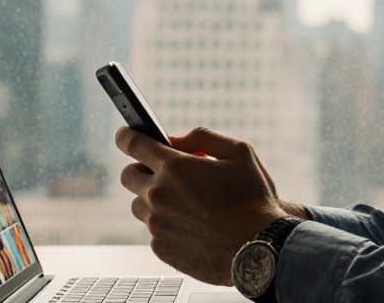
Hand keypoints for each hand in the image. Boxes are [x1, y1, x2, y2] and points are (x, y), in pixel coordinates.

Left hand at [115, 126, 305, 285]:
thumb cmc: (252, 200)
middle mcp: (158, 195)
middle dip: (142, 168)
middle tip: (165, 173)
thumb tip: (177, 139)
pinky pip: (152, 229)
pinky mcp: (159, 247)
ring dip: (153, 198)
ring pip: (138, 204)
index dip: (126, 136)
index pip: (133, 143)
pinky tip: (193, 225)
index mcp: (175, 167)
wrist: (257, 248)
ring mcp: (156, 224)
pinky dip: (166, 223)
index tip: (126, 135)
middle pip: (128, 175)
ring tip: (185, 203)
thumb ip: (203, 138)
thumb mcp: (239, 153)